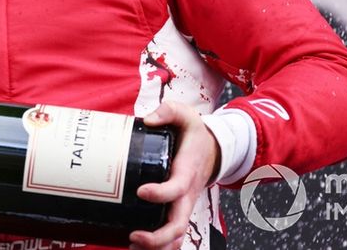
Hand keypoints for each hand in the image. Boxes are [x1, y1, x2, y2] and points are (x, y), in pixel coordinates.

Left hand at [129, 102, 220, 249]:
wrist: (214, 150)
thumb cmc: (195, 134)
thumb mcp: (186, 115)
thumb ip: (169, 111)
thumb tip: (148, 119)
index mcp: (187, 173)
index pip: (177, 188)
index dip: (161, 193)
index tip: (142, 191)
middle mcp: (187, 195)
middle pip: (177, 225)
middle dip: (157, 237)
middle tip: (134, 236)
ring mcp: (183, 206)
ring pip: (176, 236)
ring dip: (157, 247)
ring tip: (133, 247)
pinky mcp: (177, 210)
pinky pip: (173, 235)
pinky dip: (159, 246)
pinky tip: (137, 247)